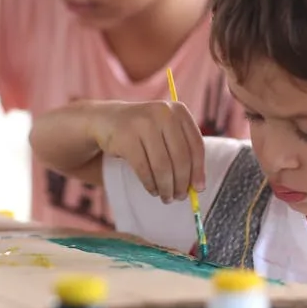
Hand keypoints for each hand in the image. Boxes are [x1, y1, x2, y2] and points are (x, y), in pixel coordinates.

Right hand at [89, 101, 204, 202]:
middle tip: (180, 197)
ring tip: (166, 197)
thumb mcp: (166, 132)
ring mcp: (143, 123)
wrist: (107, 120)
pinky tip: (152, 190)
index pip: (196, 145)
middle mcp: (163, 113)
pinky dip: (150, 184)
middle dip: (182, 183)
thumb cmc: (144, 131)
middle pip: (181, 157)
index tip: (198, 189)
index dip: (199, 170)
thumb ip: (182, 153)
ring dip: (166, 187)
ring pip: (162, 166)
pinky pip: (143, 169)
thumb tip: (197, 187)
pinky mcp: (126, 137)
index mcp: (178, 111)